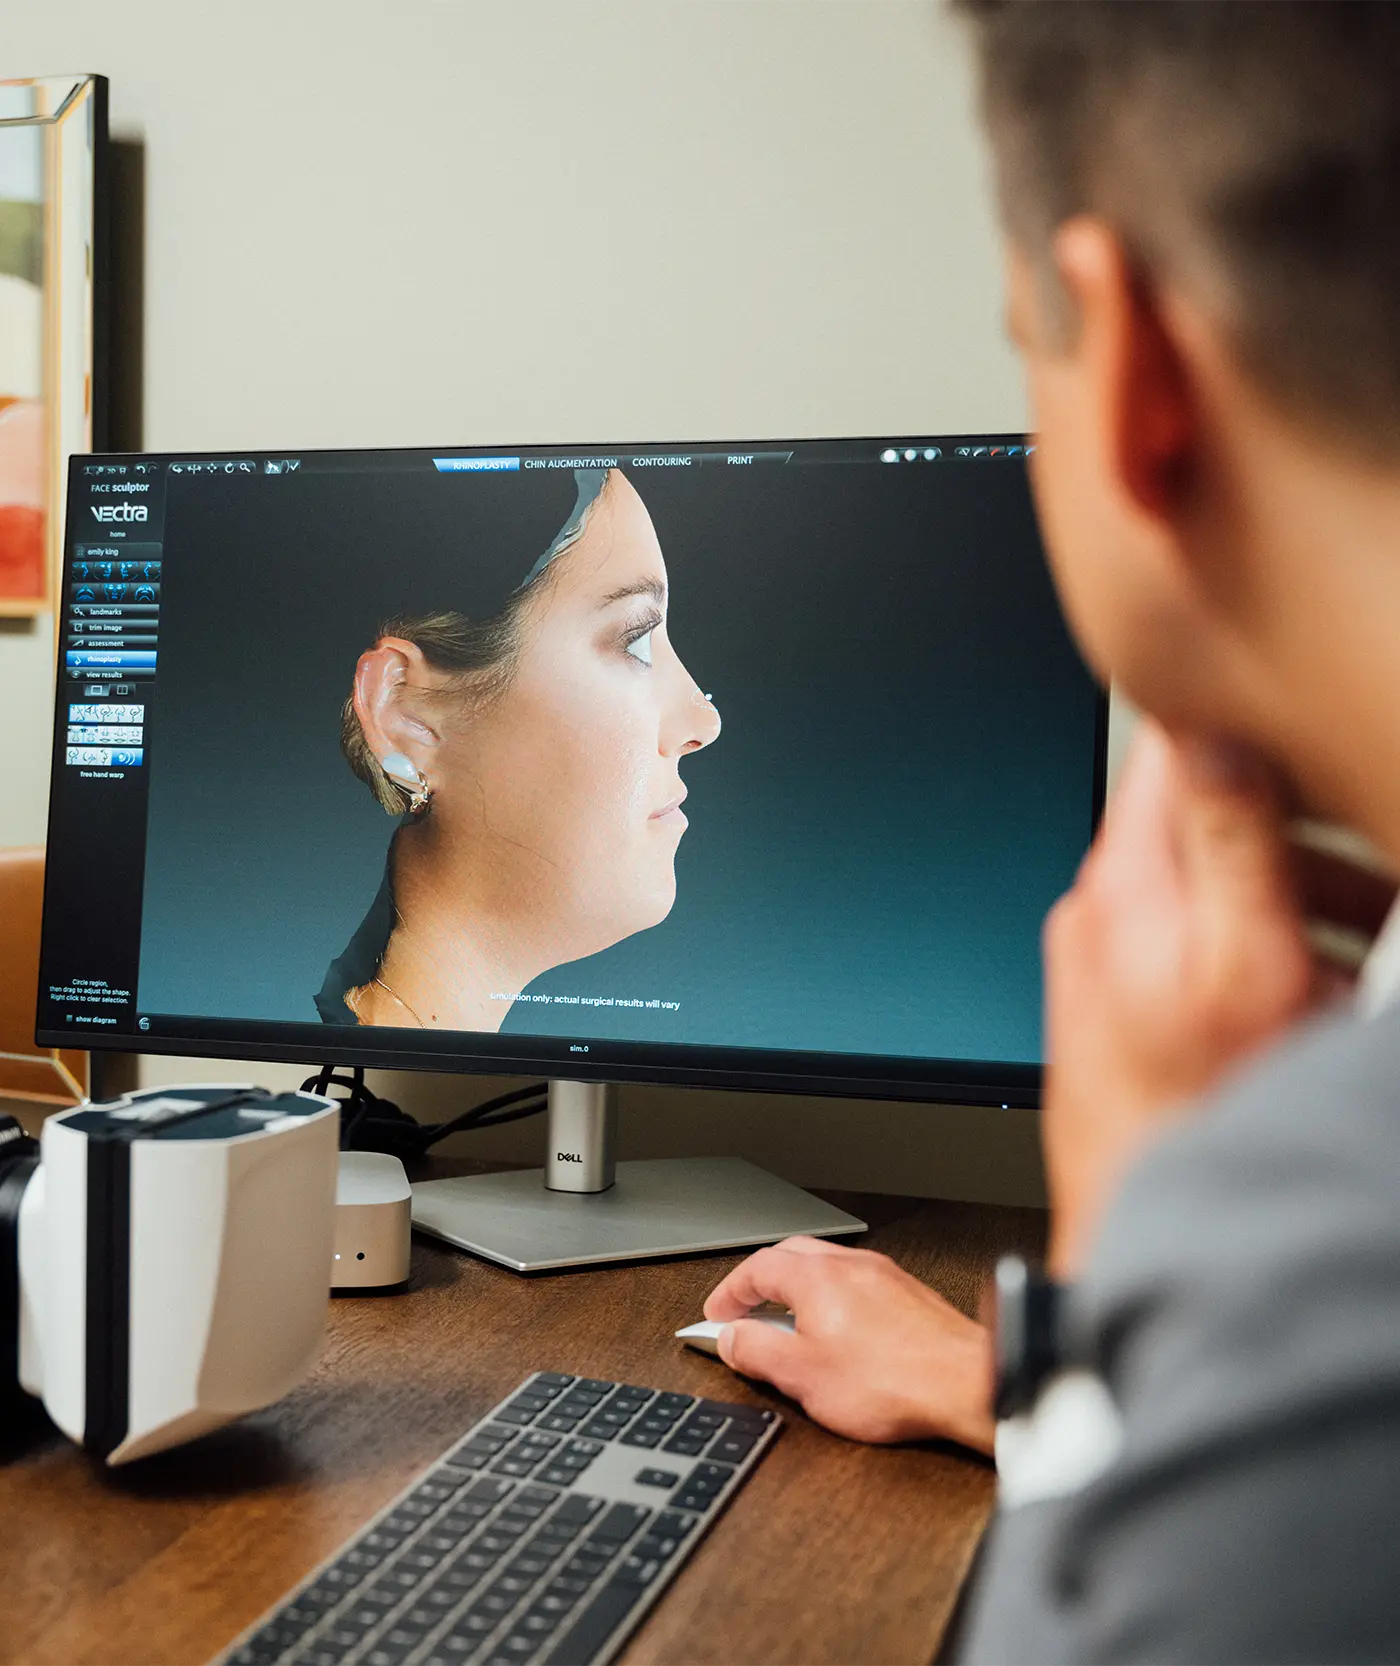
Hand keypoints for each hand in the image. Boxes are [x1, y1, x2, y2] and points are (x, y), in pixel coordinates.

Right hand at [703, 1235, 994, 1454]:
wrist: (965, 1384)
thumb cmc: (892, 1381)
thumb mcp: (802, 1376)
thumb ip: (757, 1352)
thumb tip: (730, 1338)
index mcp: (817, 1277)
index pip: (757, 1268)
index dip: (730, 1292)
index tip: (718, 1314)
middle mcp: (850, 1265)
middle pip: (791, 1256)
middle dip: (762, 1282)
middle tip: (746, 1311)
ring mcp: (884, 1276)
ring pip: (828, 1268)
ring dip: (799, 1289)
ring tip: (790, 1326)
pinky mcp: (909, 1295)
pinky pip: (857, 1284)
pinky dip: (834, 1300)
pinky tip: (839, 1333)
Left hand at [1042, 721, 1384, 1277]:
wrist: (1146, 1235)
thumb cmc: (1196, 1122)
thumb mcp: (1244, 967)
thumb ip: (1231, 842)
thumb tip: (1216, 733)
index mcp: (1121, 886)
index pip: (1167, 751)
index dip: (1243, 724)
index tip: (1307, 731)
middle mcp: (1096, 913)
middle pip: (1200, 816)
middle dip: (1299, 833)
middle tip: (1371, 867)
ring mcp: (1100, 960)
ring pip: (1206, 881)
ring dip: (1291, 896)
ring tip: (1360, 946)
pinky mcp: (1115, 1005)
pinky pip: (1192, 940)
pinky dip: (1257, 945)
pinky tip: (1307, 995)